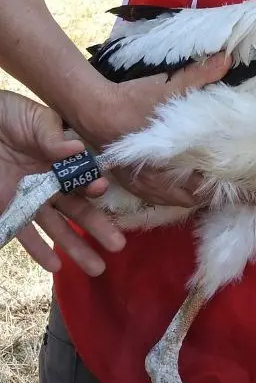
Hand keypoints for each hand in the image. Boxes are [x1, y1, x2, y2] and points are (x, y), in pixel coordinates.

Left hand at [0, 91, 124, 274]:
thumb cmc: (6, 114)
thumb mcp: (34, 119)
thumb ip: (53, 136)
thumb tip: (77, 148)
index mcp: (61, 160)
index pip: (84, 179)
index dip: (93, 186)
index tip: (99, 188)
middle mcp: (50, 183)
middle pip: (78, 209)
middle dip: (99, 227)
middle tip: (117, 246)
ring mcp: (29, 199)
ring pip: (57, 228)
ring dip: (76, 247)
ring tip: (96, 268)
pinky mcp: (6, 209)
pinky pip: (23, 233)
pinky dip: (38, 251)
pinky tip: (55, 266)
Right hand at [74, 55, 230, 207]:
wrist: (91, 108)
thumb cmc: (132, 100)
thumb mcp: (167, 87)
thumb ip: (199, 76)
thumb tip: (227, 59)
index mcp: (168, 162)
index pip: (203, 187)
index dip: (224, 184)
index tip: (240, 176)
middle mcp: (154, 181)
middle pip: (192, 199)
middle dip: (211, 191)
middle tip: (229, 178)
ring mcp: (141, 185)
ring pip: (175, 201)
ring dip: (192, 195)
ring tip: (211, 182)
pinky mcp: (130, 183)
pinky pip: (157, 198)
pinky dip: (173, 195)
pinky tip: (184, 185)